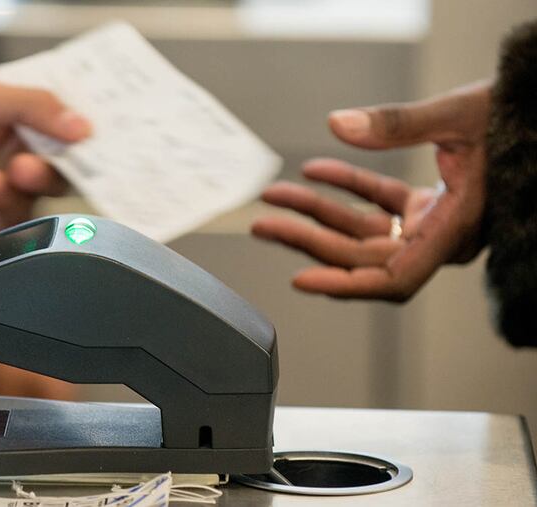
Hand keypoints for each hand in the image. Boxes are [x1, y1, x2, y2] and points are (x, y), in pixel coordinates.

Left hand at [0, 77, 90, 244]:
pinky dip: (9, 198)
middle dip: (69, 159)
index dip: (88, 129)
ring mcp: (15, 187)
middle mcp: (25, 153)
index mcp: (25, 120)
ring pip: (50, 189)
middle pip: (71, 160)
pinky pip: (22, 214)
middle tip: (64, 152)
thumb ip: (32, 106)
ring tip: (17, 169)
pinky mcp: (0, 219)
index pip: (71, 124)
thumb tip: (82, 124)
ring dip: (38, 178)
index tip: (102, 134)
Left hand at [252, 81, 490, 300]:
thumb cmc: (517, 118)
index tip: (303, 279)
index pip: (395, 278)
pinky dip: (349, 188)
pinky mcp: (429, 207)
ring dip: (319, 212)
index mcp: (457, 231)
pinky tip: (317, 170)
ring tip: (278, 195)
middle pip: (364, 254)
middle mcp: (442, 237)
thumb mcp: (457, 116)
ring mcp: (434, 224)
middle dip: (310, 239)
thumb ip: (398, 124)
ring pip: (364, 231)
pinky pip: (380, 206)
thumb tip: (339, 125)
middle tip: (266, 223)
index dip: (347, 284)